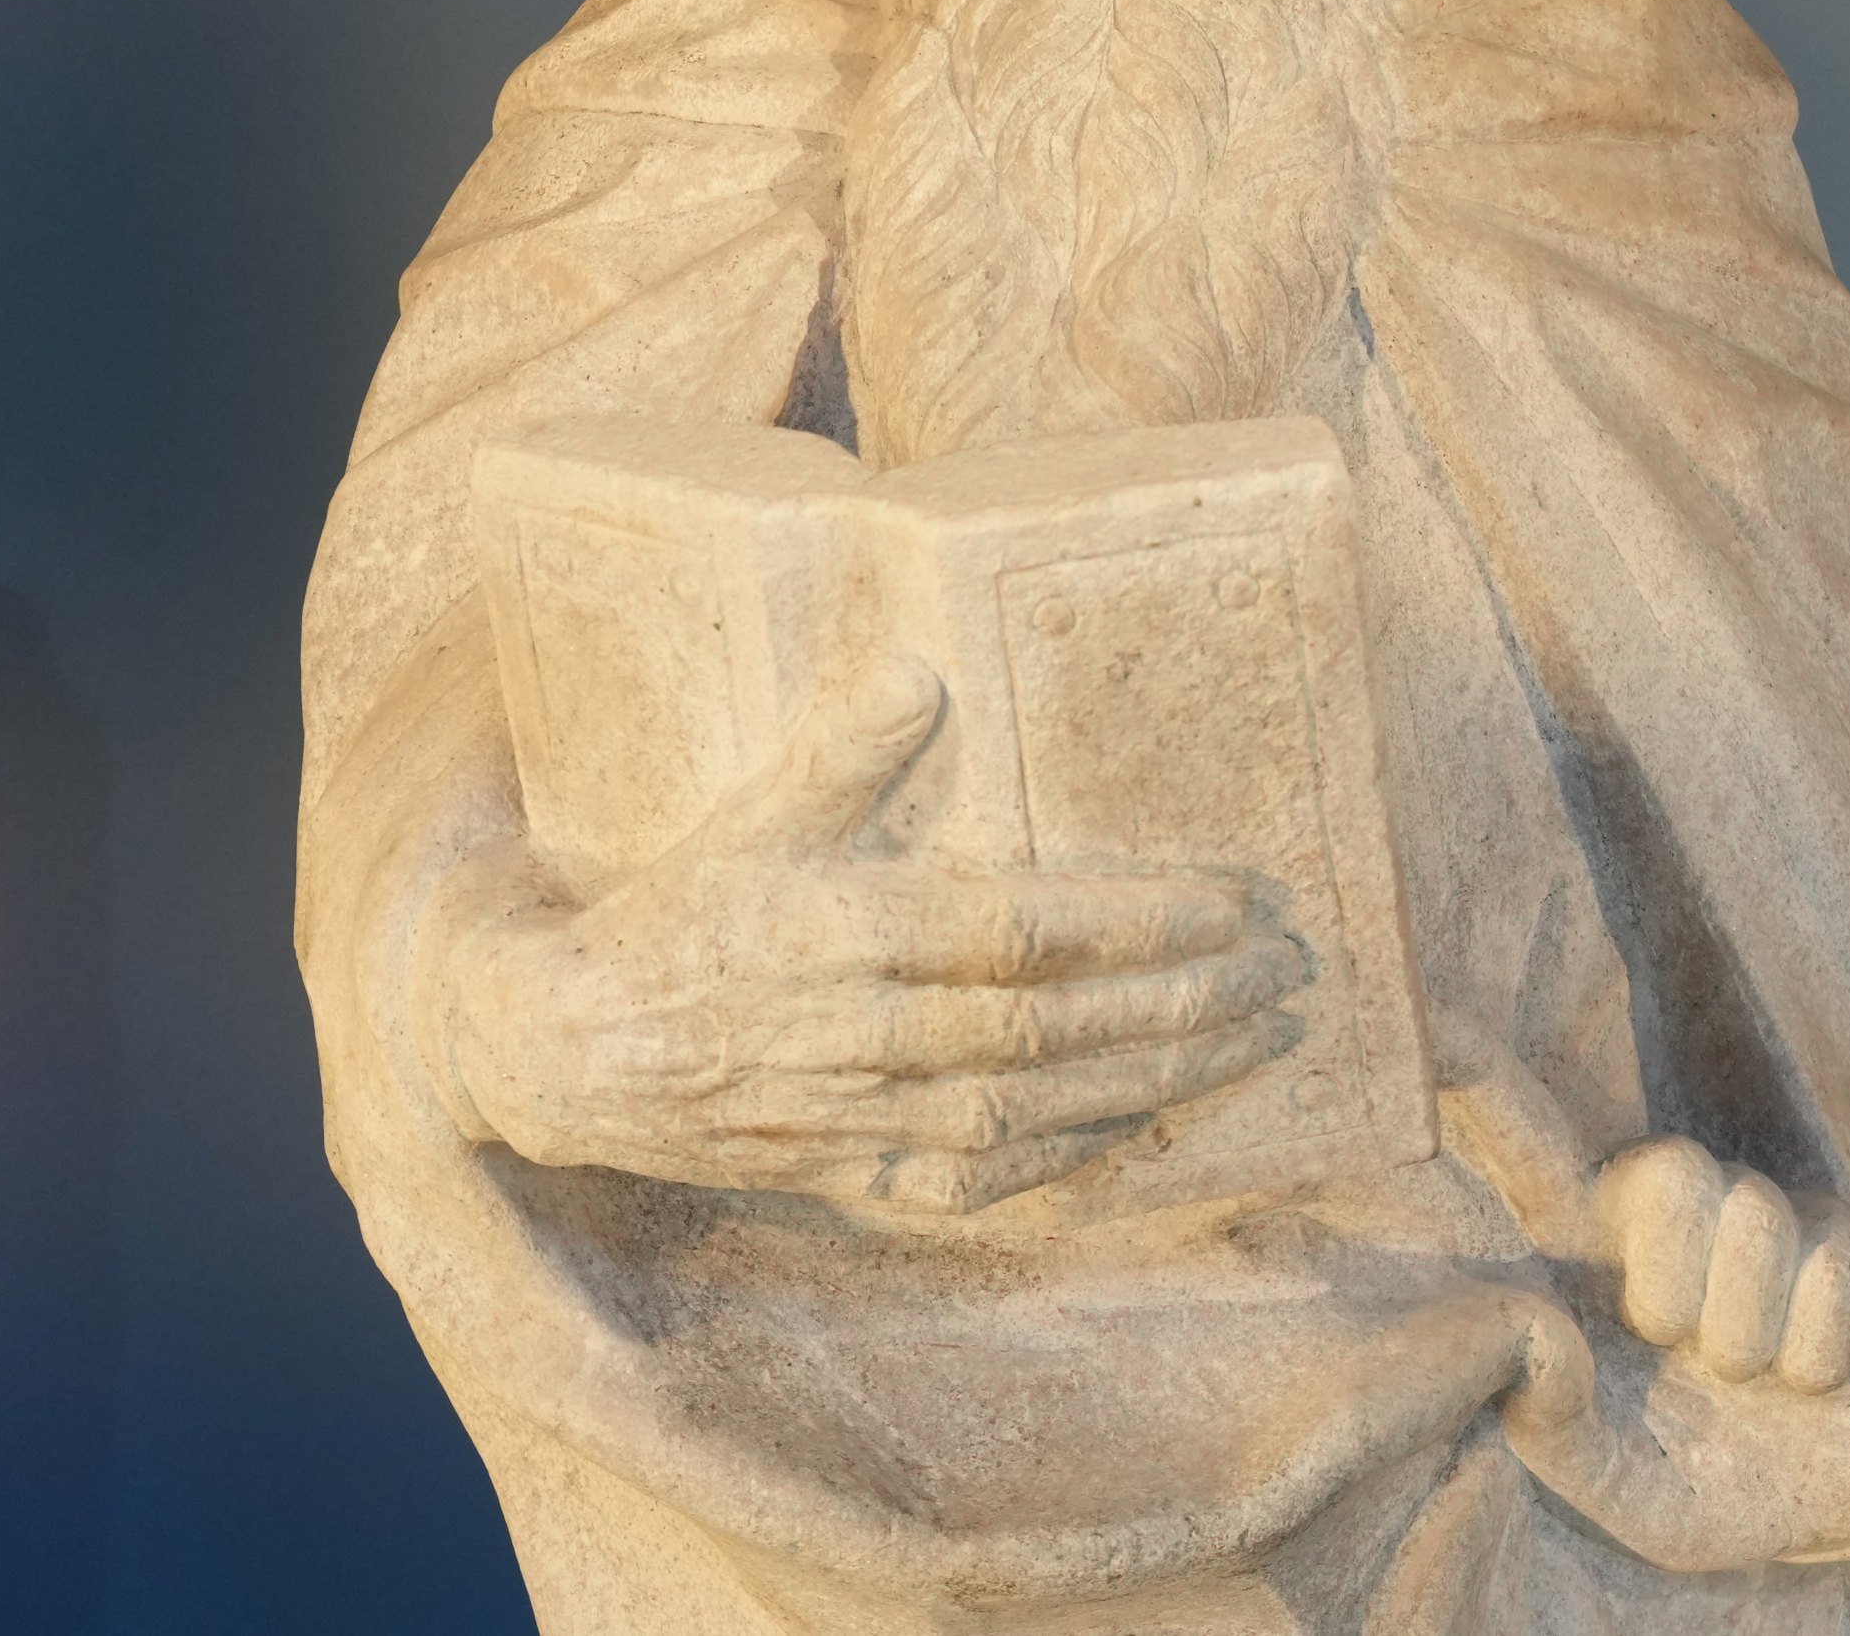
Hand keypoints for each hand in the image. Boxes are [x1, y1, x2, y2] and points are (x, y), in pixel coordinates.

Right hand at [437, 656, 1309, 1212]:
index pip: (1017, 930)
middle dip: (1180, 1001)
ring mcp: (859, 1116)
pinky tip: (1147, 1125)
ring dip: (1156, 1078)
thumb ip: (837, 750)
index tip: (1230, 901)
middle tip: (1283, 972)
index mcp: (842, 929)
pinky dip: (1071, 1158)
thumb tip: (923, 669)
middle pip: (1050, 1026)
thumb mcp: (743, 816)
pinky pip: (981, 1180)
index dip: (1132, 920)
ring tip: (1254, 1042)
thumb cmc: (669, 917)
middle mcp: (862, 1031)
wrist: (566, 1053)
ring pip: (1035, 1107)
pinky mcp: (850, 1176)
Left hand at [1439, 1033, 1849, 1571]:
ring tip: (1745, 1377)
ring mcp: (1767, 1224)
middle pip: (1670, 1170)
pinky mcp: (1849, 1252)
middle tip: (1676, 1348)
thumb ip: (1554, 1432)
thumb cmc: (1698, 1481)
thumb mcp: (1610, 1483)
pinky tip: (1808, 1380)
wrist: (1822, 1519)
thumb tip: (1539, 1346)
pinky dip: (1813, 1355)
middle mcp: (1677, 1214)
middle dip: (1672, 1279)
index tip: (1426, 1025)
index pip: (1527, 1137)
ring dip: (1744, 1334)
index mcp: (1595, 1248)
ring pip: (1754, 1217)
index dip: (1476, 1069)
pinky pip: (1833, 1271)